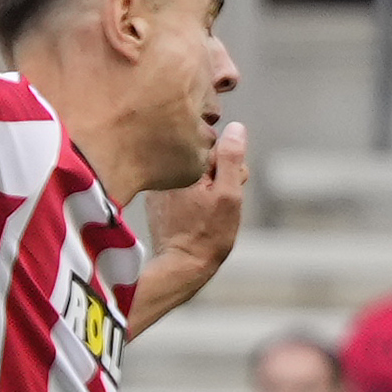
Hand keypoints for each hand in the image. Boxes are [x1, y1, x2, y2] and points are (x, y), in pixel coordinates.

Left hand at [151, 118, 245, 272]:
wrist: (181, 264)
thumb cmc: (209, 231)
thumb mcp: (228, 193)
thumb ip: (231, 158)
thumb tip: (235, 127)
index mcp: (181, 165)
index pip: (216, 147)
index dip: (230, 166)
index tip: (226, 188)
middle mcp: (164, 172)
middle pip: (205, 160)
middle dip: (218, 176)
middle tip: (217, 203)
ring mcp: (158, 187)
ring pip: (195, 175)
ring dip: (206, 189)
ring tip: (205, 212)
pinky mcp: (155, 201)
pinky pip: (182, 190)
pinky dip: (192, 199)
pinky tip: (193, 216)